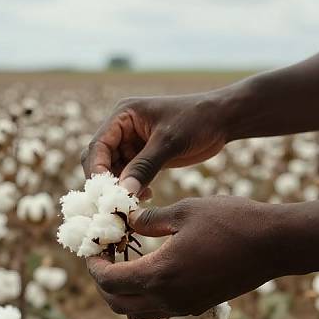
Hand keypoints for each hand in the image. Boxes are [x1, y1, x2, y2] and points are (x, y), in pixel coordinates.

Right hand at [81, 93, 227, 195]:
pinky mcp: (144, 156)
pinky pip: (129, 175)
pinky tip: (147, 196)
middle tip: (117, 202)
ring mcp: (132, 143)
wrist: (221, 119)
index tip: (105, 193)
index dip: (97, 169)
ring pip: (113, 170)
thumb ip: (144, 167)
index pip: (98, 145)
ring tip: (134, 202)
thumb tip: (123, 193)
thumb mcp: (169, 142)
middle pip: (100, 159)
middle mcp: (122, 129)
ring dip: (120, 187)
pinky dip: (133, 188)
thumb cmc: (196, 120)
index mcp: (122, 116)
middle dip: (106, 181)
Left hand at [87, 196, 279, 318]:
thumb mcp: (184, 210)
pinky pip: (160, 309)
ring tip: (123, 263)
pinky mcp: (199, 306)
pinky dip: (145, 295)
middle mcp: (169, 298)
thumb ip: (150, 219)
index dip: (94, 266)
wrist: (274, 244)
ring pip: (139, 312)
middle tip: (103, 258)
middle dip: (103, 283)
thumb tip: (128, 221)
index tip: (92, 250)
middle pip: (118, 304)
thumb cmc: (230, 221)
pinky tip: (151, 269)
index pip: (110, 281)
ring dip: (123, 292)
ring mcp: (186, 306)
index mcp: (160, 274)